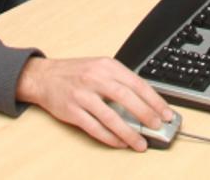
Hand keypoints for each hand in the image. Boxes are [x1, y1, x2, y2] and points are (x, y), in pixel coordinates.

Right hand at [15, 56, 172, 150]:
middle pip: (127, 98)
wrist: (43, 76)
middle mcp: (95, 78)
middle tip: (157, 127)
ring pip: (111, 117)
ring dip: (129, 132)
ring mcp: (83, 95)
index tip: (166, 112)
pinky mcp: (72, 111)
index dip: (154, 100)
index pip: (137, 83)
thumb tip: (146, 102)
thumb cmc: (75, 73)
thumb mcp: (100, 67)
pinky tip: (119, 143)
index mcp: (106, 66)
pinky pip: (94, 127)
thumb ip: (120, 81)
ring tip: (140, 143)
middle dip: (146, 115)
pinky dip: (109, 138)